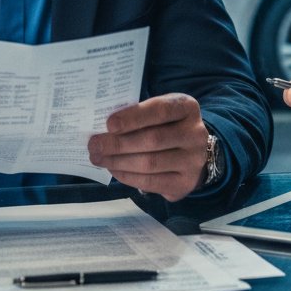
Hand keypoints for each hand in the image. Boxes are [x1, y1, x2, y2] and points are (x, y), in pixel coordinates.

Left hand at [87, 93, 209, 200]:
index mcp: (187, 108)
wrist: (193, 151)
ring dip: (118, 161)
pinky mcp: (185, 183)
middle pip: (152, 139)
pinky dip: (127, 176)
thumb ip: (139, 115)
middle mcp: (195, 134)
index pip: (160, 110)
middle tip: (94, 144)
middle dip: (118, 143)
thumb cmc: (167, 125)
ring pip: (150, 163)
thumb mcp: (159, 112)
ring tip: (98, 158)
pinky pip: (151, 182)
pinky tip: (113, 169)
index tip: (109, 124)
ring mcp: (193, 161)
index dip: (134, 117)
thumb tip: (104, 128)